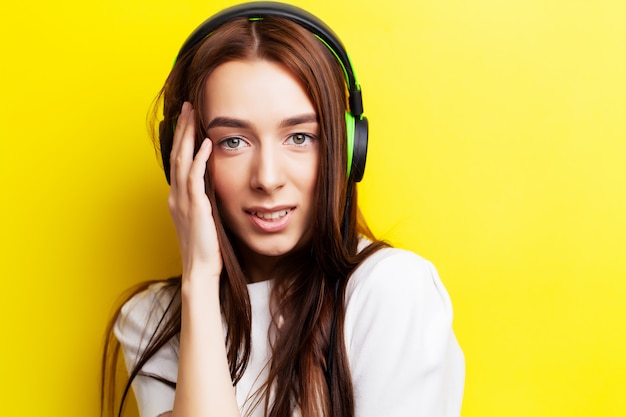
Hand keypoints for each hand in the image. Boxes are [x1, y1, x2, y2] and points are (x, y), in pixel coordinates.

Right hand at [168, 102, 221, 281]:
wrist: (200, 269)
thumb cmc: (205, 246)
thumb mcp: (203, 218)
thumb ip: (204, 199)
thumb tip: (214, 185)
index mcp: (178, 197)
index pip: (178, 161)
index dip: (182, 139)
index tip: (188, 120)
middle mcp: (177, 195)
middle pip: (177, 155)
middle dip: (182, 129)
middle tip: (187, 107)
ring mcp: (184, 201)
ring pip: (183, 161)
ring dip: (188, 137)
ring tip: (193, 115)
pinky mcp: (196, 208)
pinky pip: (195, 178)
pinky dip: (200, 159)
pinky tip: (206, 144)